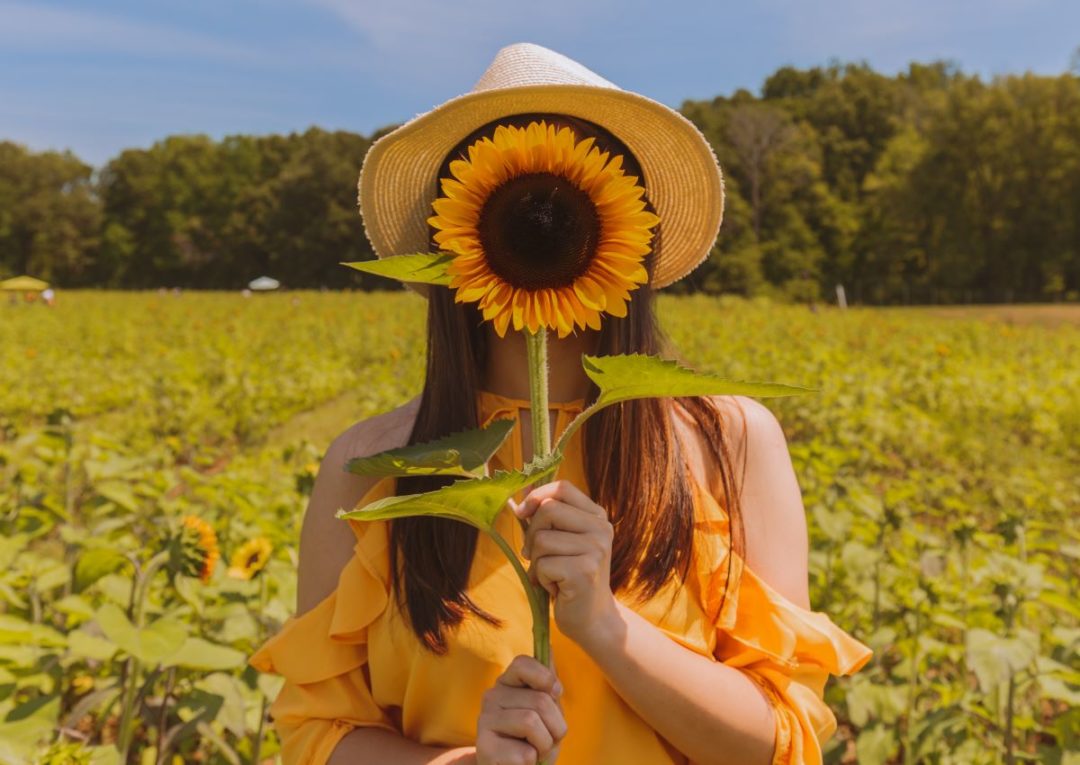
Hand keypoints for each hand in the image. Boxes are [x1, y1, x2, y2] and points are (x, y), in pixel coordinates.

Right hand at [475, 655, 566, 764]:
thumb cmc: (532, 740)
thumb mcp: (545, 711)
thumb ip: (547, 684)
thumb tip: (550, 646)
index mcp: (507, 683)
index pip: (523, 663)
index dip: (546, 678)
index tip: (554, 693)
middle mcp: (491, 696)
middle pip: (540, 700)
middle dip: (556, 727)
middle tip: (546, 739)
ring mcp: (484, 721)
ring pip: (532, 723)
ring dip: (545, 746)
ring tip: (535, 751)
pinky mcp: (484, 748)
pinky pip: (525, 753)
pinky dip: (532, 762)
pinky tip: (521, 763)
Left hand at [511, 480, 619, 649]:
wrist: (592, 618)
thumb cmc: (570, 577)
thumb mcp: (562, 540)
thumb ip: (545, 516)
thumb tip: (520, 494)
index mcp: (596, 516)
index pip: (562, 488)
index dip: (536, 496)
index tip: (522, 513)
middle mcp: (601, 528)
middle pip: (548, 510)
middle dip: (532, 534)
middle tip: (537, 556)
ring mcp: (595, 550)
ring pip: (541, 539)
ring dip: (536, 562)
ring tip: (552, 575)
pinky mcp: (584, 571)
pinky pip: (542, 565)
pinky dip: (540, 578)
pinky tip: (556, 588)